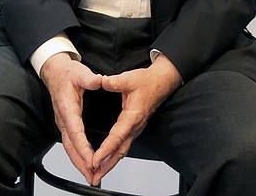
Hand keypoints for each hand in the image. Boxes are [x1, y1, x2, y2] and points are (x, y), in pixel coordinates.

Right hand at [40, 53, 102, 183]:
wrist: (55, 71)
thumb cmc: (66, 73)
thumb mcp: (79, 71)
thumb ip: (89, 78)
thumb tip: (99, 81)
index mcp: (67, 107)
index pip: (75, 132)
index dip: (83, 147)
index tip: (92, 159)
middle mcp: (63, 118)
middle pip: (70, 146)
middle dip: (81, 162)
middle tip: (92, 176)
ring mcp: (63, 122)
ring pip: (69, 147)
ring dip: (78, 162)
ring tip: (90, 175)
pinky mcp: (65, 123)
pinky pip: (70, 142)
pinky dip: (77, 154)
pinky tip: (85, 161)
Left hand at [90, 55, 181, 184]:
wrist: (160, 83)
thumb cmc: (147, 82)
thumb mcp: (129, 78)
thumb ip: (114, 82)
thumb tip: (101, 81)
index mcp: (133, 116)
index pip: (117, 137)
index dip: (106, 149)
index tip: (95, 159)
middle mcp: (135, 126)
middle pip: (120, 151)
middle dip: (106, 165)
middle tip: (94, 176)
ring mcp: (135, 129)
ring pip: (122, 151)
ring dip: (110, 163)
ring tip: (98, 174)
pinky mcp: (134, 129)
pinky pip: (124, 146)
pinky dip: (114, 156)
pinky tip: (107, 160)